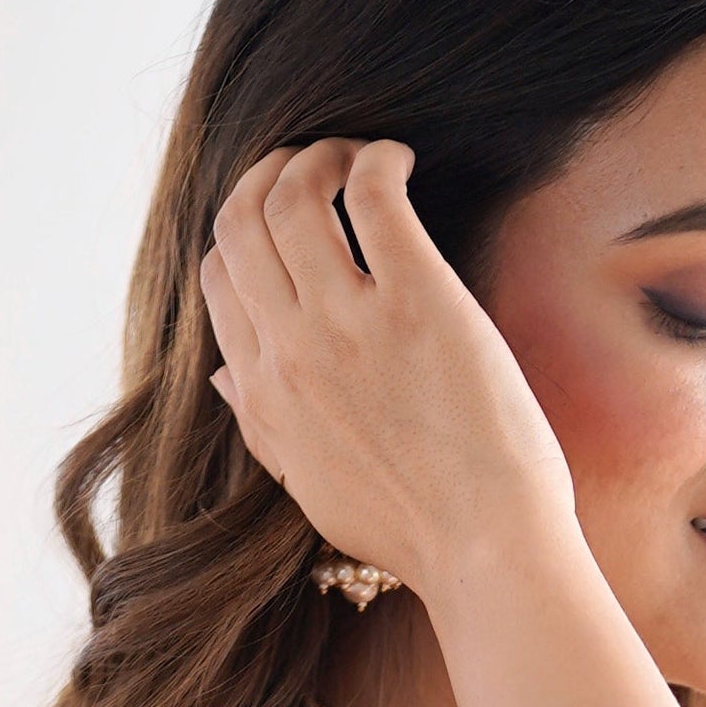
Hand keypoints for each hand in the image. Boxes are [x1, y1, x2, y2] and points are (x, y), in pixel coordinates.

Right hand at [199, 139, 577, 599]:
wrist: (485, 552)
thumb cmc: (413, 528)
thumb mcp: (311, 487)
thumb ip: (262, 425)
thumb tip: (226, 376)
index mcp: (264, 392)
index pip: (220, 276)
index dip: (245, 229)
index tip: (287, 217)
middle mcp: (292, 350)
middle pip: (242, 221)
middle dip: (272, 172)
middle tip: (317, 163)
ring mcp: (349, 323)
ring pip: (293, 194)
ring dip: (320, 154)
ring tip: (357, 157)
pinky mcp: (416, 300)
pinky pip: (371, 193)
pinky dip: (376, 158)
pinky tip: (399, 161)